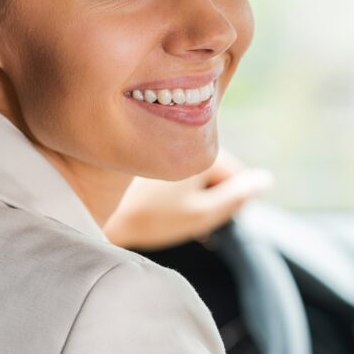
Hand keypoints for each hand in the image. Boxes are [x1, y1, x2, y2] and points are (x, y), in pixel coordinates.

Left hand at [103, 149, 273, 250]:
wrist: (88, 206)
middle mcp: (182, 131)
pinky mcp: (139, 145)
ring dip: (184, 188)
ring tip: (166, 213)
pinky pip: (165, 162)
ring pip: (186, 165)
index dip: (228, 200)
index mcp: (201, 145)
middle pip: (208, 165)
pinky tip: (151, 201)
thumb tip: (264, 181)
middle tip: (185, 220)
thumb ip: (236, 198)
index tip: (209, 221)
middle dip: (205, 192)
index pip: (233, 173)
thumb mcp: (199, 214)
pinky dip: (165, 181)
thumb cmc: (146, 214)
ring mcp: (159, 136)